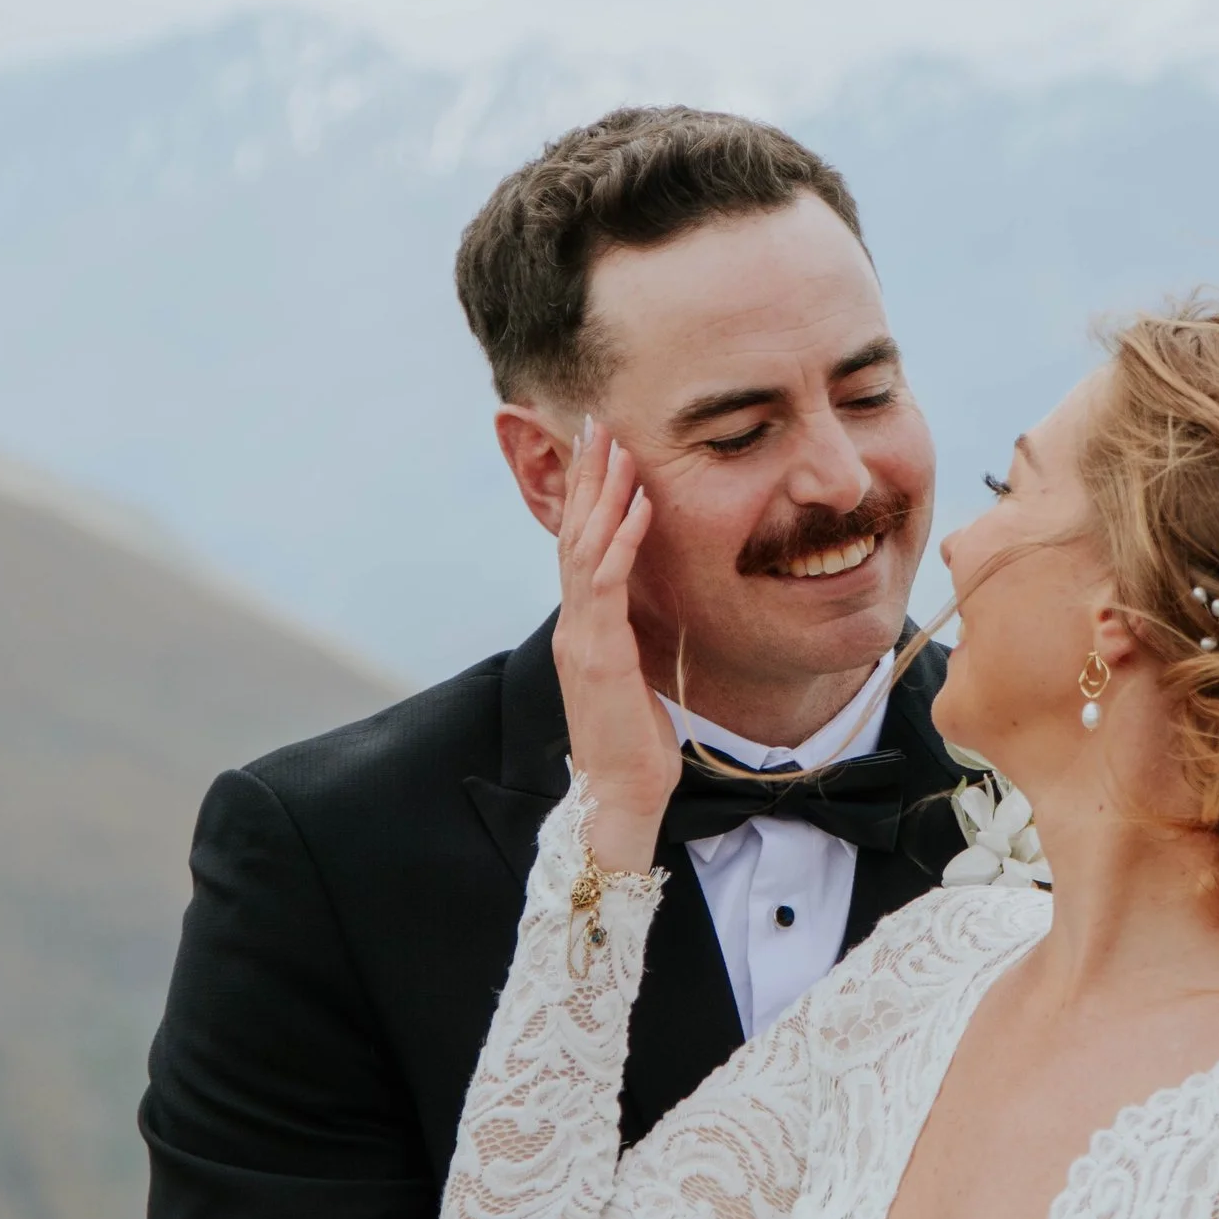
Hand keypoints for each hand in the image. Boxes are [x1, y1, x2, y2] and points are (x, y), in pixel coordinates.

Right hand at [552, 420, 680, 872]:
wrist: (619, 796)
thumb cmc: (632, 743)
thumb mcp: (632, 676)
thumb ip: (629, 637)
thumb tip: (643, 607)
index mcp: (583, 628)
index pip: (580, 547)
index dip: (589, 496)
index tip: (601, 448)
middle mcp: (575, 625)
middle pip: (575, 534)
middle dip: (588, 477)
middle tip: (596, 422)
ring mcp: (582, 638)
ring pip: (586, 549)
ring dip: (603, 494)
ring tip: (615, 445)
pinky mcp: (599, 655)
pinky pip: (608, 585)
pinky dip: (623, 540)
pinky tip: (638, 506)